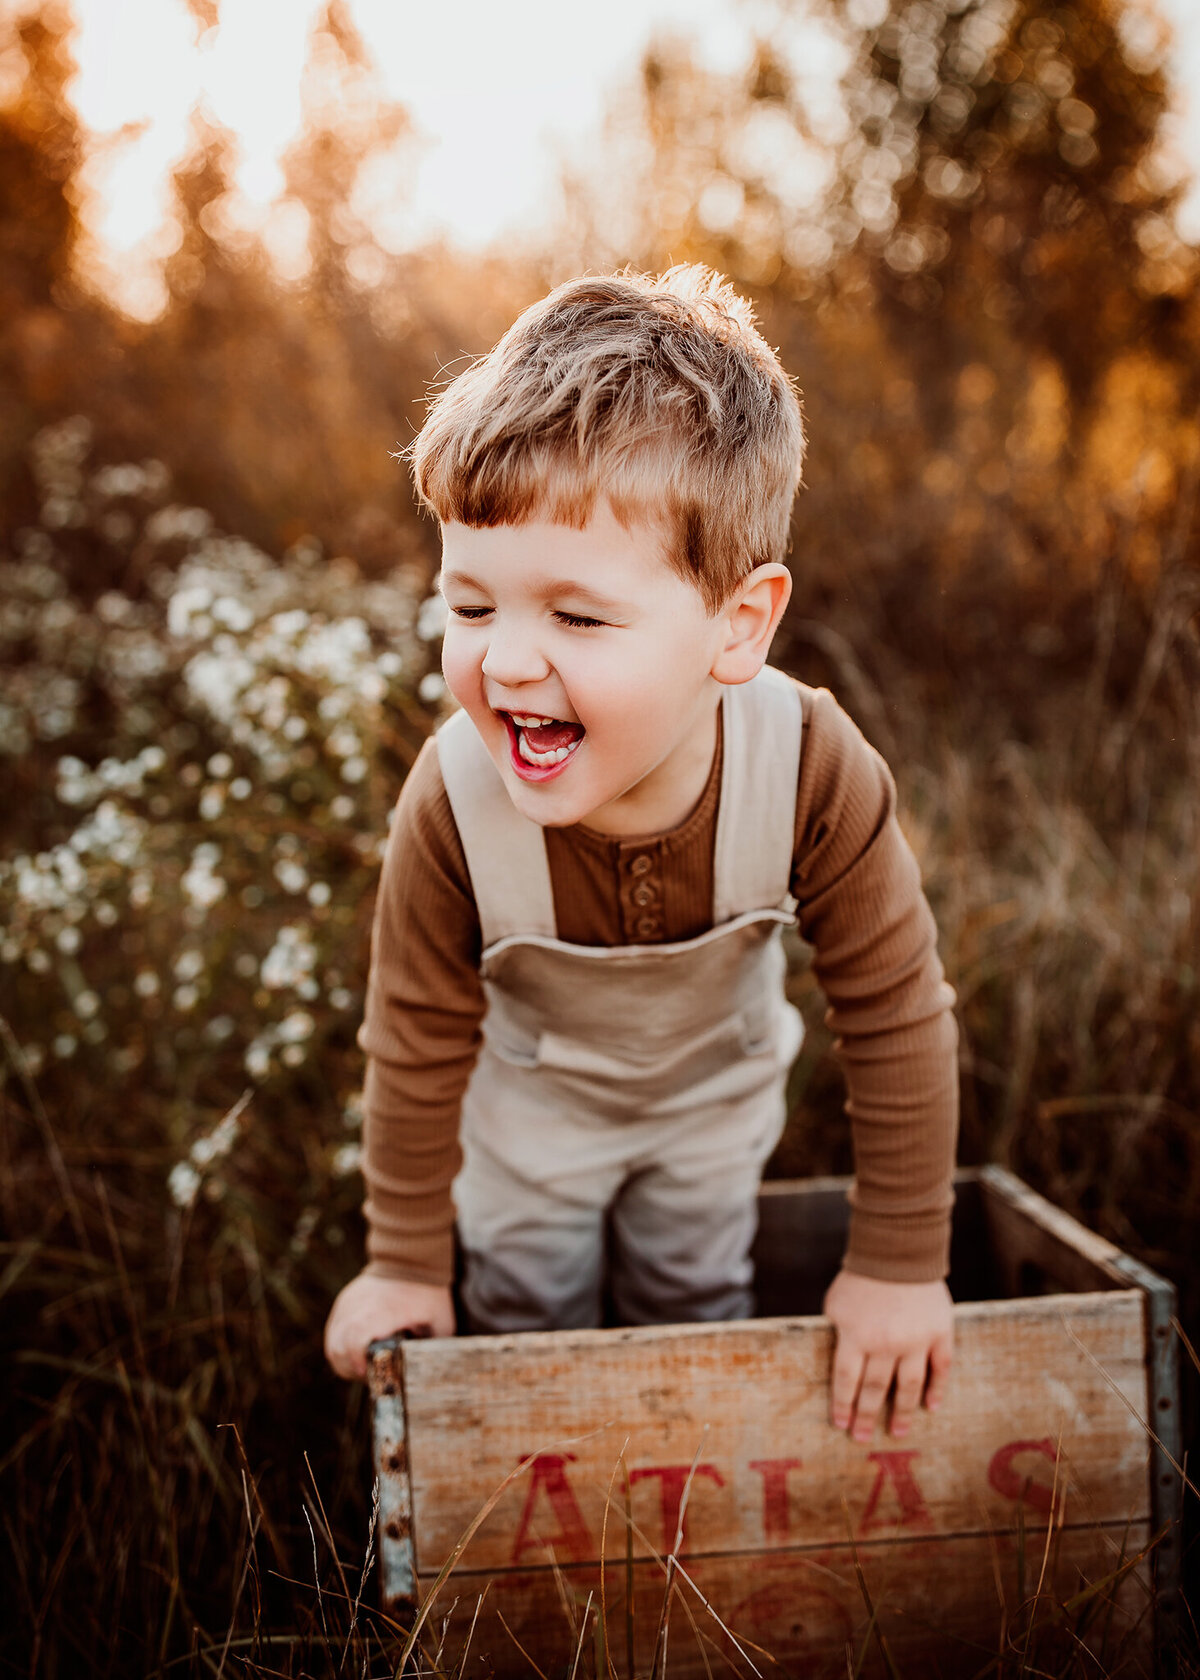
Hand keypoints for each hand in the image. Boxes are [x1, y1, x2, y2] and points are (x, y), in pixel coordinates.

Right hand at [324, 1274, 454, 1380]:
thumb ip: (428, 1350)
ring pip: (332, 1344)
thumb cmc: (428, 1294)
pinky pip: (334, 1331)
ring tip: (364, 1365)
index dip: (359, 1363)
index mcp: (384, 1313)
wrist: (412, 1257)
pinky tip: (358, 1350)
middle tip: (371, 1373)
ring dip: (345, 1360)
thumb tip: (427, 1377)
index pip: (356, 1340)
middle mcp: (359, 1307)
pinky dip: (342, 1346)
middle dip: (352, 1369)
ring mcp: (348, 1303)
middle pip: (338, 1348)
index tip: (372, 1374)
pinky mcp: (344, 1302)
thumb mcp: (439, 1324)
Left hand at [823, 1269, 952, 1443]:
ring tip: (899, 1433)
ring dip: (904, 1413)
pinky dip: (937, 1389)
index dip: (843, 1404)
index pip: (846, 1380)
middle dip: (867, 1416)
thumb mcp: (836, 1304)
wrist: (899, 1250)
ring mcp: (915, 1340)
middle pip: (875, 1389)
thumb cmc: (861, 1278)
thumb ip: (838, 1334)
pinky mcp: (940, 1333)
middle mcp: (885, 1343)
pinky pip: (940, 1368)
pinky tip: (931, 1407)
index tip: (841, 1424)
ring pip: (909, 1386)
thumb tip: (840, 1364)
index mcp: (855, 1336)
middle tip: (863, 1438)